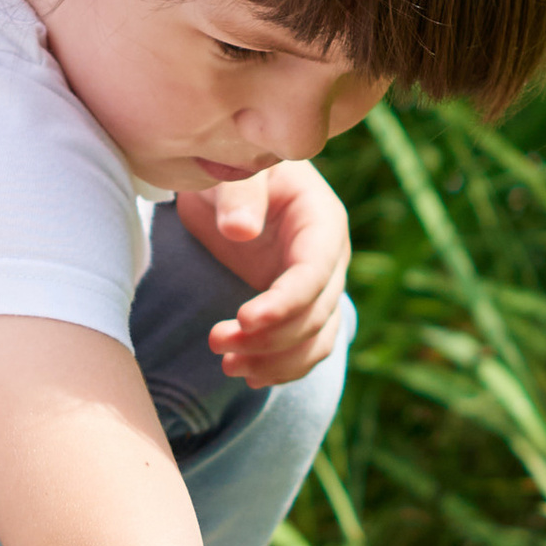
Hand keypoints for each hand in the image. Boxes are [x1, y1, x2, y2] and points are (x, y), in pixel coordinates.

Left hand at [176, 163, 350, 386]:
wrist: (229, 189)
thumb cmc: (233, 170)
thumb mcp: (234, 171)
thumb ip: (239, 194)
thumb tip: (241, 231)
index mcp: (321, 222)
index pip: (315, 272)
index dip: (285, 302)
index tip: (244, 319)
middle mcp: (330, 259)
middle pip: (315, 313)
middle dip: (269, 337)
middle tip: (216, 341)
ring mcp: (320, 287)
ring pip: (315, 339)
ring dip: (275, 361)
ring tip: (227, 365)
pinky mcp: (302, 307)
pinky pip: (306, 347)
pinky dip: (281, 367)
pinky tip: (247, 375)